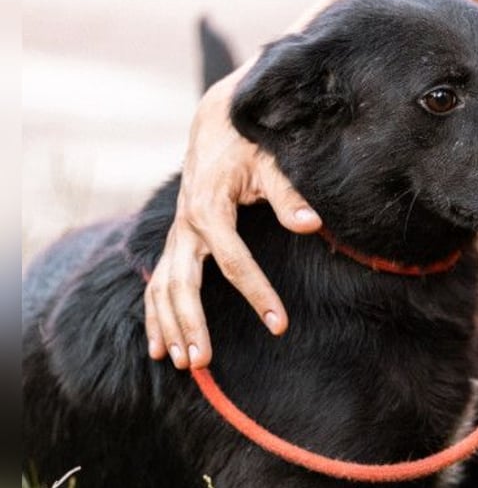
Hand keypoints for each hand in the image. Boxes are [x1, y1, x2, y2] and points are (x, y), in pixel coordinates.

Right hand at [144, 72, 321, 368]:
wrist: (217, 123)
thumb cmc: (250, 144)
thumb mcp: (270, 163)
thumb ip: (288, 194)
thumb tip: (312, 224)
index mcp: (209, 209)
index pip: (233, 261)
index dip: (258, 294)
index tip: (279, 325)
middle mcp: (185, 226)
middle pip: (182, 283)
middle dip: (192, 323)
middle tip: (204, 361)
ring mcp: (177, 236)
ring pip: (163, 288)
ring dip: (170, 326)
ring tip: (185, 363)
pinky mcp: (176, 241)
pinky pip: (158, 284)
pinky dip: (156, 316)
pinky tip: (160, 348)